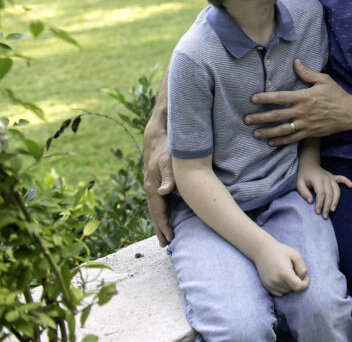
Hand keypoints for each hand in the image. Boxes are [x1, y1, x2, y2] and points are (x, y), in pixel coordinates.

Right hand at [143, 119, 175, 245]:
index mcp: (152, 188)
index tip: (170, 238)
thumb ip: (168, 176)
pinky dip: (162, 212)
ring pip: (156, 209)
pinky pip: (159, 202)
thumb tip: (164, 191)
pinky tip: (167, 216)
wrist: (156, 137)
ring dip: (160, 222)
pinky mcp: (156, 182)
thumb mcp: (168, 161)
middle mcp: (150, 189)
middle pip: (155, 214)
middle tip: (165, 245)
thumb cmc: (164, 149)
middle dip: (160, 229)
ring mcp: (152, 186)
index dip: (163, 226)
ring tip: (166, 236)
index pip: (158, 212)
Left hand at [247, 59, 351, 145]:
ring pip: (282, 129)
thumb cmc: (336, 95)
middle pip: (277, 115)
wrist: (349, 113)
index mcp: (304, 97)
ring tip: (254, 133)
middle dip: (260, 117)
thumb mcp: (324, 80)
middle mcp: (302, 111)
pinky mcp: (309, 133)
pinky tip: (270, 142)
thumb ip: (307, 73)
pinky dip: (281, 141)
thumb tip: (295, 62)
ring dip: (267, 131)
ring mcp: (305, 124)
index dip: (265, 98)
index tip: (252, 99)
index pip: (280, 97)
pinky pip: (292, 138)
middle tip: (246, 119)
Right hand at [253, 241, 309, 296]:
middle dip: (297, 282)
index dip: (305, 284)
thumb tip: (302, 279)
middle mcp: (276, 281)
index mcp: (284, 273)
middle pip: (293, 289)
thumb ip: (302, 268)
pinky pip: (279, 293)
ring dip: (290, 285)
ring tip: (287, 272)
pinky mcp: (266, 286)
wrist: (263, 251)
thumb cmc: (281, 251)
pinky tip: (282, 278)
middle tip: (294, 270)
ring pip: (287, 291)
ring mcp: (270, 285)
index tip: (307, 277)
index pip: (298, 287)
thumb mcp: (295, 255)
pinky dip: (283, 288)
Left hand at [297, 165, 351, 218]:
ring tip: (333, 210)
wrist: (309, 164)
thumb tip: (310, 201)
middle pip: (329, 194)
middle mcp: (326, 178)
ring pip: (336, 190)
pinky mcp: (334, 177)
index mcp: (317, 179)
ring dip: (336, 200)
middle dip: (327, 206)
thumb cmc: (304, 175)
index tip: (317, 212)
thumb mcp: (299, 183)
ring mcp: (331, 177)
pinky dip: (347, 182)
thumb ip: (304, 192)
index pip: (321, 193)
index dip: (320, 203)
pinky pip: (342, 178)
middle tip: (325, 216)